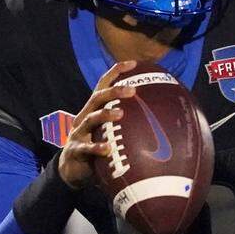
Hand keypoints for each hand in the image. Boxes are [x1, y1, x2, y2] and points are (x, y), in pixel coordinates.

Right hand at [58, 61, 137, 189]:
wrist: (73, 170)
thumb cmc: (99, 147)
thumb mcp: (111, 132)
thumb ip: (127, 122)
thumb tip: (161, 117)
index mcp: (94, 110)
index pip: (103, 85)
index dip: (116, 73)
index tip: (133, 63)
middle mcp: (85, 117)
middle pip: (97, 98)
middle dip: (114, 91)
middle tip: (132, 90)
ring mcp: (78, 133)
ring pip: (91, 119)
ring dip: (105, 115)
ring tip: (120, 114)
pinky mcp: (75, 150)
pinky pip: (86, 148)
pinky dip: (97, 147)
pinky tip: (107, 149)